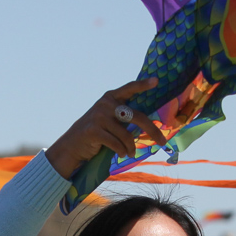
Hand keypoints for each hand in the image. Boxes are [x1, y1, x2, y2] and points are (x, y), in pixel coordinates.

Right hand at [46, 78, 167, 179]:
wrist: (73, 144)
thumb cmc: (97, 131)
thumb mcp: (109, 118)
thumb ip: (124, 115)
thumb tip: (150, 125)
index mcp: (110, 97)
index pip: (129, 88)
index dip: (143, 85)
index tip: (156, 81)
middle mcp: (105, 104)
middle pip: (136, 116)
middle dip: (152, 130)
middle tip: (162, 141)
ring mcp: (98, 117)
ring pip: (127, 135)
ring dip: (131, 148)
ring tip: (131, 153)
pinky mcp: (94, 131)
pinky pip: (117, 144)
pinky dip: (122, 152)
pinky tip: (121, 154)